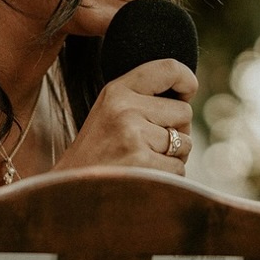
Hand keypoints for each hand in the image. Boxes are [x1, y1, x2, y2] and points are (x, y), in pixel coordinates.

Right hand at [57, 58, 195, 173]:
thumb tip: (188, 93)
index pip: (168, 69)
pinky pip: (179, 168)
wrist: (71, 190)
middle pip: (184, 112)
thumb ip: (143, 98)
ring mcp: (133, 136)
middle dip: (177, 130)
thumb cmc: (98, 153)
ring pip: (186, 142)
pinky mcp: (142, 163)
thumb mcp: (111, 112)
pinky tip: (143, 177)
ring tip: (142, 161)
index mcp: (117, 91)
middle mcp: (125, 109)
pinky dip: (168, 177)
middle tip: (149, 144)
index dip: (186, 79)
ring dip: (173, 156)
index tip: (188, 91)